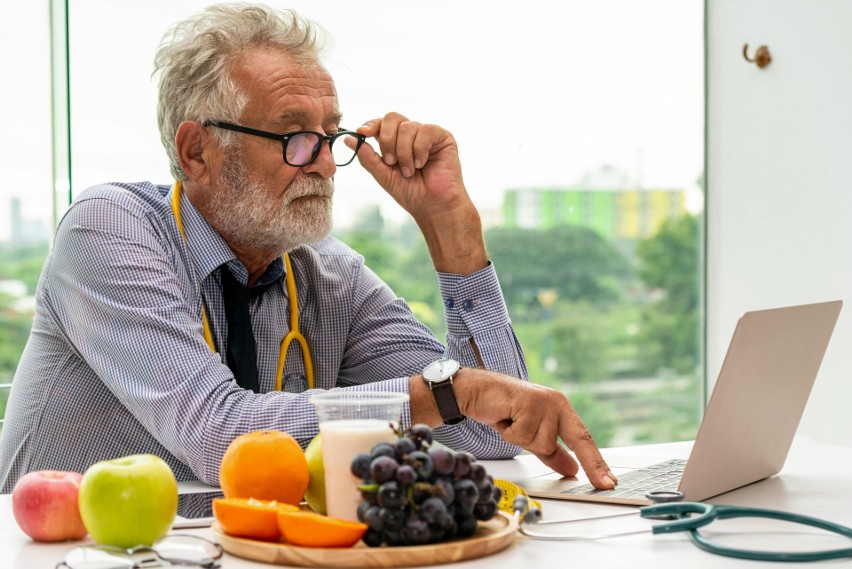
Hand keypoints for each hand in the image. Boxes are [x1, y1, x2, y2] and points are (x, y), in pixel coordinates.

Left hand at [355, 113, 486, 274]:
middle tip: (391, 162)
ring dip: (404, 152)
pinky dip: (420, 149)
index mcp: (395, 141)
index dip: (371, 124)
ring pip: (407, 127)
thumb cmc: (410, 193)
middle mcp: (411, 134)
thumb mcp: (383, 175)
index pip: (380, 123)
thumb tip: (349, 139)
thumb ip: (368, 157)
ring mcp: (426, 134)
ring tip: (410, 171)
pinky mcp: (443, 137)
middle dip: (387, 140)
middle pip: (392, 118)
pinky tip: (423, 164)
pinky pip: (426, 131)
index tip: (362, 132)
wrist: (432, 206)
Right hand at [411, 369, 617, 488]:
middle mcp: (557, 404)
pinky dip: (510, 433)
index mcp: (562, 410)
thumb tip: (572, 469)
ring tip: (512, 425)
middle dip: (589, 463)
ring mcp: (544, 402)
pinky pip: (523, 435)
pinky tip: (505, 419)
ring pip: (542, 443)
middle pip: (576, 440)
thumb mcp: (531, 436)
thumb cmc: (505, 411)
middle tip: (604, 483)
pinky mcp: (529, 401)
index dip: (597, 462)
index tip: (608, 482)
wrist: (479, 392)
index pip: (584, 439)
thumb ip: (552, 453)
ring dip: (522, 440)